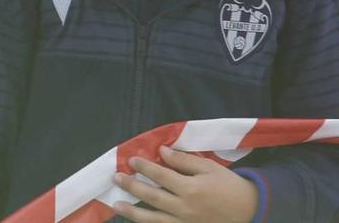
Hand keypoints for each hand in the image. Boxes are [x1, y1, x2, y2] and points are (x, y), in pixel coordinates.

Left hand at [113, 147, 257, 222]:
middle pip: (152, 197)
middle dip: (132, 186)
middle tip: (116, 177)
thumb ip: (183, 161)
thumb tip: (161, 151)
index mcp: (191, 188)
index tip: (131, 160)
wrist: (251, 210)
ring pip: (154, 218)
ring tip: (116, 204)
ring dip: (133, 212)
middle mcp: (185, 208)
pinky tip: (138, 220)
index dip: (144, 167)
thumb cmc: (228, 186)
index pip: (160, 175)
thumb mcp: (209, 168)